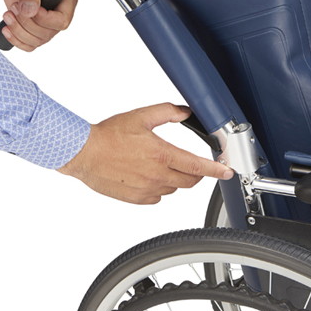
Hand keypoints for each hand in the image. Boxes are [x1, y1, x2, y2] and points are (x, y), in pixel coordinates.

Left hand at [0, 0, 77, 50]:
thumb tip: (30, 11)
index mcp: (66, 2)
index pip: (61, 21)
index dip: (43, 19)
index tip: (27, 7)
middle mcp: (59, 16)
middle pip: (47, 33)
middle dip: (25, 23)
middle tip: (14, 6)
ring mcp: (47, 25)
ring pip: (36, 41)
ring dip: (18, 30)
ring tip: (8, 13)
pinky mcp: (34, 30)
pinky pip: (29, 45)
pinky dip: (16, 40)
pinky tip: (6, 29)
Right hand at [59, 103, 233, 203]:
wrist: (84, 153)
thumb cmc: (109, 134)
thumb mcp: (141, 116)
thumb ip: (168, 112)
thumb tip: (186, 112)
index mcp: (162, 154)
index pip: (198, 166)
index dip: (216, 169)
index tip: (227, 171)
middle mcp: (156, 175)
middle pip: (190, 181)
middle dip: (196, 173)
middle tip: (192, 164)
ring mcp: (146, 189)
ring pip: (173, 189)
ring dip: (175, 179)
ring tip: (162, 165)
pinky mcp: (136, 199)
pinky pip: (157, 198)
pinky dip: (159, 188)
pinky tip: (149, 176)